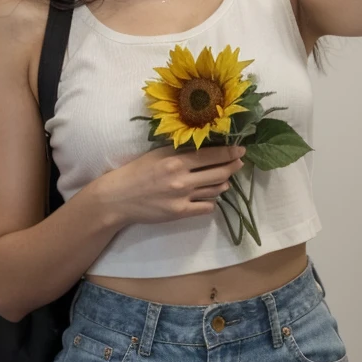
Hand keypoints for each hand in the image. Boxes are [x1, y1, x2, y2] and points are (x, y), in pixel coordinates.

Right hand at [93, 144, 245, 228]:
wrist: (119, 197)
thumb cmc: (138, 171)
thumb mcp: (159, 153)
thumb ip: (181, 151)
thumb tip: (206, 148)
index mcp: (176, 159)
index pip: (211, 154)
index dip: (229, 152)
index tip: (241, 149)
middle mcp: (182, 178)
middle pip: (219, 172)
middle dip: (234, 166)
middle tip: (240, 162)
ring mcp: (182, 197)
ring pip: (215, 190)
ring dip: (223, 183)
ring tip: (224, 179)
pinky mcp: (180, 213)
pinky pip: (206, 207)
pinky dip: (211, 201)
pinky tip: (209, 196)